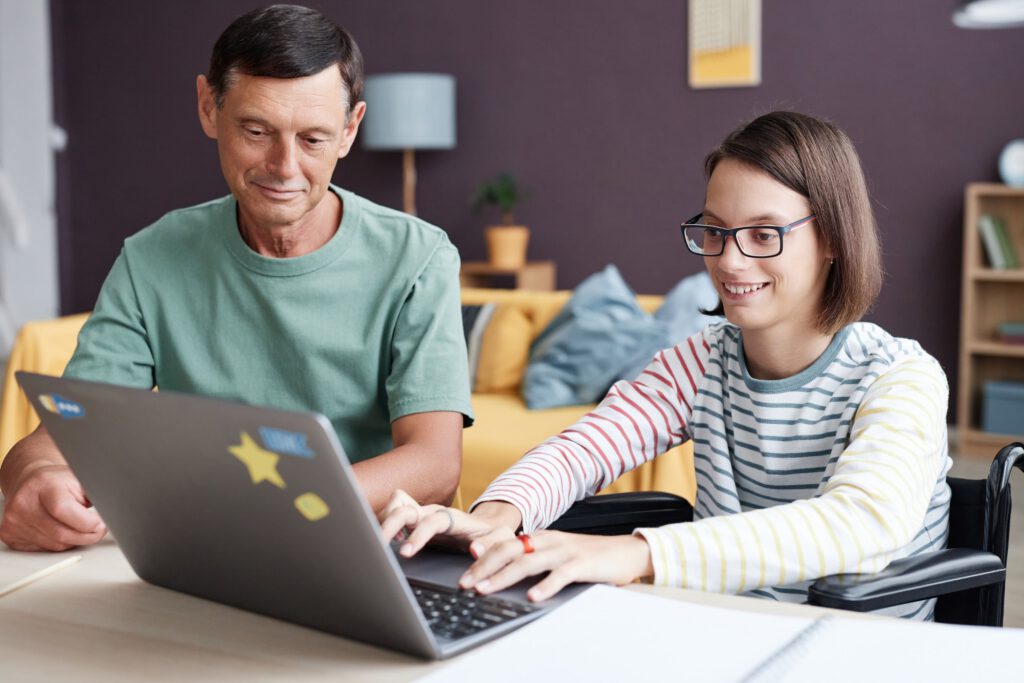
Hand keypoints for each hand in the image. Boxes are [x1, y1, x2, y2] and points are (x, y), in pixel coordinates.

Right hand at [0, 464, 106, 550]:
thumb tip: (115, 510)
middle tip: (98, 529)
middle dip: (87, 535)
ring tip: (77, 524)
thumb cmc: (57, 481)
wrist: (30, 480)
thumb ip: (95, 495)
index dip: (89, 522)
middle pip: (62, 534)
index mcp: (44, 486)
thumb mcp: (79, 479)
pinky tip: (59, 528)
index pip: (65, 512)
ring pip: (55, 545)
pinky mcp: (10, 535)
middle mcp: (24, 504)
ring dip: (73, 539)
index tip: (102, 522)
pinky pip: (43, 549)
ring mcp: (14, 521)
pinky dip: (57, 542)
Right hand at [378, 489, 517, 557]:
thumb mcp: (499, 540)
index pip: (432, 521)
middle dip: (388, 525)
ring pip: (395, 507)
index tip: (406, 552)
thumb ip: (491, 545)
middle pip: (404, 507)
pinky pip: (393, 513)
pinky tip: (390, 542)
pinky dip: (385, 524)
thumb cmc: (492, 536)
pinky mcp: (415, 520)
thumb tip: (475, 550)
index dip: (418, 535)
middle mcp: (434, 512)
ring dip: (384, 522)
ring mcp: (422, 514)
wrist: (487, 527)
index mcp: (453, 518)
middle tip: (378, 547)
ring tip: (384, 544)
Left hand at [458, 530, 653, 601]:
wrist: (626, 551)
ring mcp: (565, 551)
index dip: (483, 556)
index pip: (505, 544)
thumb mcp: (557, 553)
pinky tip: (533, 597)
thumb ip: (534, 558)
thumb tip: (504, 570)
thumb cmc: (589, 556)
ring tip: (486, 589)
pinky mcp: (582, 564)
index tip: (465, 570)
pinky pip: (560, 575)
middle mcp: (549, 541)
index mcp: (541, 537)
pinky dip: (545, 585)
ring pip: (528, 562)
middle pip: (510, 550)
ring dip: (504, 576)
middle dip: (485, 567)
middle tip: (466, 583)